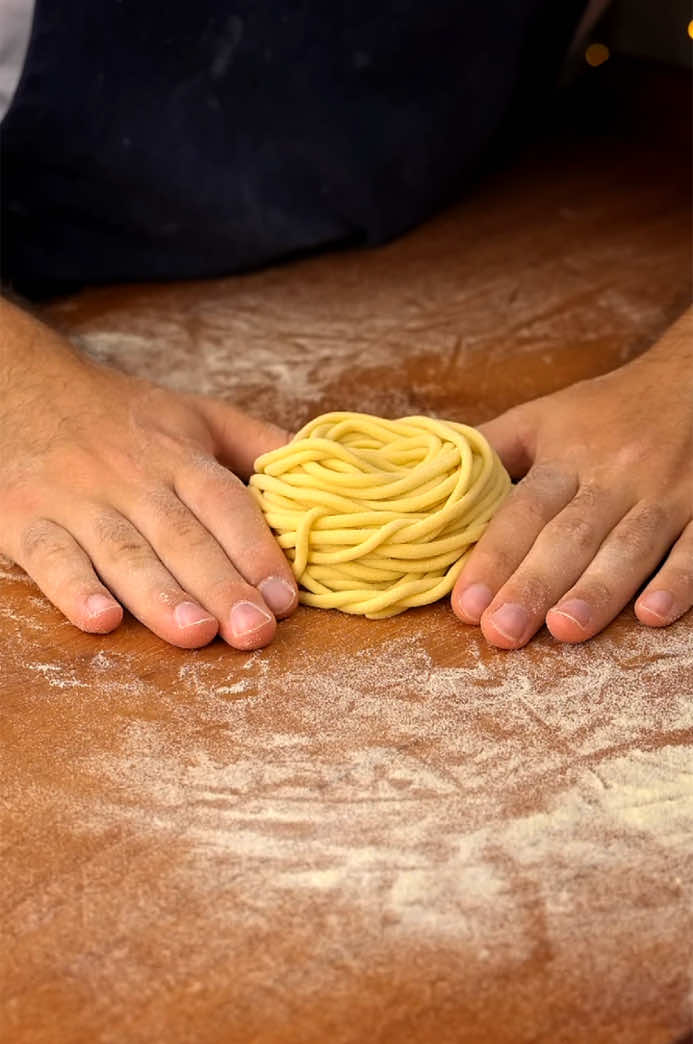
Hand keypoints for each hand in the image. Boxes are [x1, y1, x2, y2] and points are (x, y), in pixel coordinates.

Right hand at [0, 299, 297, 649]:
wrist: (26, 387)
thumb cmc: (127, 417)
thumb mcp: (198, 416)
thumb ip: (260, 444)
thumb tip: (329, 473)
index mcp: (179, 456)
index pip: (225, 505)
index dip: (257, 550)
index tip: (285, 598)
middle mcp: (133, 479)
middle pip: (182, 536)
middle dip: (221, 586)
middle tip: (252, 631)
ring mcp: (78, 500)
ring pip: (124, 552)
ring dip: (161, 595)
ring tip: (195, 633)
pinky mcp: (25, 519)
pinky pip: (50, 557)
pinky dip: (74, 590)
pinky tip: (101, 620)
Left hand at [451, 309, 692, 647]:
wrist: (691, 380)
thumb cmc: (607, 410)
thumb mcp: (543, 418)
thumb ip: (490, 453)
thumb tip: (425, 478)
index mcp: (567, 456)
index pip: (523, 511)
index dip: (493, 556)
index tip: (466, 605)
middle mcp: (613, 475)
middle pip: (571, 535)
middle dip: (534, 584)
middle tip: (502, 632)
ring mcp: (665, 493)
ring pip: (630, 545)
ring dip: (598, 590)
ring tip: (564, 630)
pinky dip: (679, 580)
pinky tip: (654, 614)